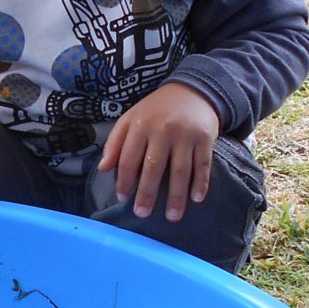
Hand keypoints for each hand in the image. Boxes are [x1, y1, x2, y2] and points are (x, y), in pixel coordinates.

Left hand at [98, 82, 220, 222]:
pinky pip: (203, 164)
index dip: (124, 180)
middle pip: (153, 168)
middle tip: (142, 214)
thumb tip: (102, 168)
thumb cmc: (156, 110)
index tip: (123, 198)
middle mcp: (162, 130)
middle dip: (147, 193)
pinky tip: (196, 199)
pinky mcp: (205, 138)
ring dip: (176, 196)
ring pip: (180, 170)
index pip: (128, 158)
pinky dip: (200, 183)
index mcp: (140, 125)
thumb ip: (115, 143)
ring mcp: (185, 134)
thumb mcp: (130, 119)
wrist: (193, 90)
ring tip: (172, 217)